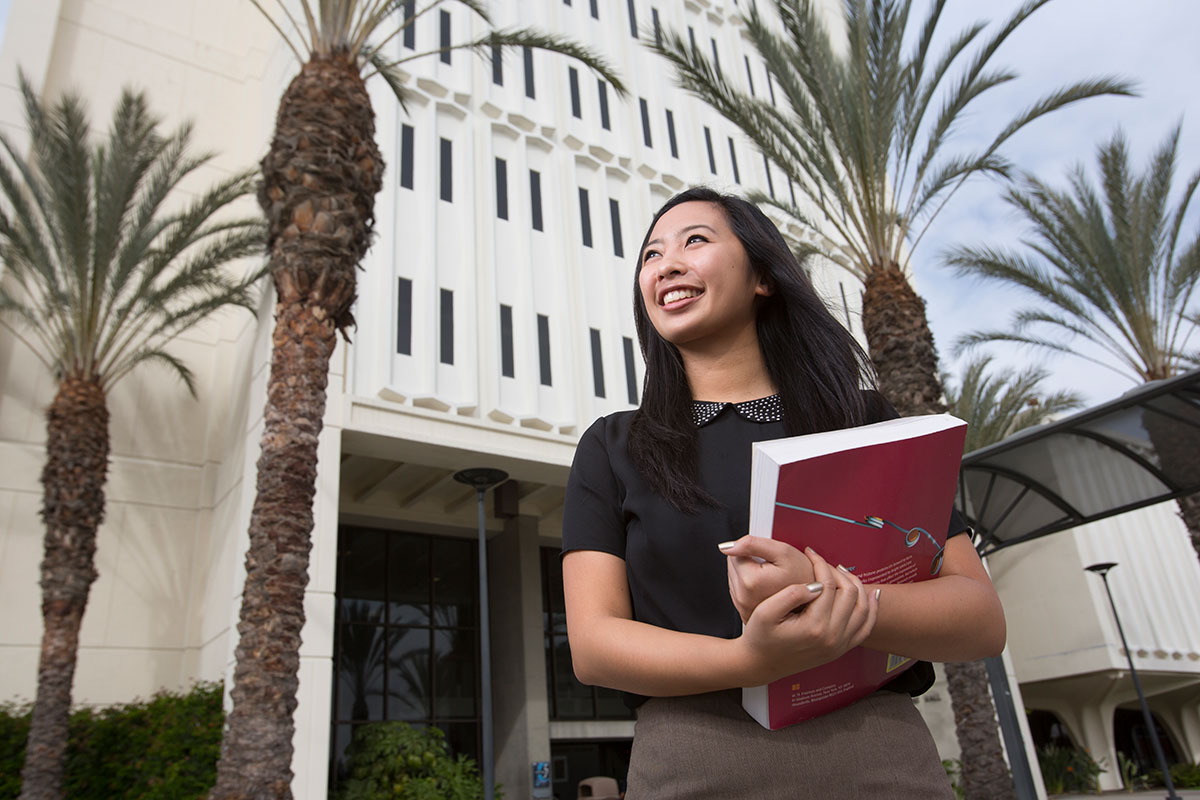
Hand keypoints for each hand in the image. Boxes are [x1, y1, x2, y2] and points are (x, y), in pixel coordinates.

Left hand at [720, 536, 814, 622]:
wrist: (814, 603)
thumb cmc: (804, 578)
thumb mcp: (783, 552)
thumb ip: (753, 543)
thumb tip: (727, 546)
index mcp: (749, 582)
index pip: (735, 553)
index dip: (754, 551)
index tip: (769, 558)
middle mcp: (743, 598)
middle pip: (733, 565)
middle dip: (750, 561)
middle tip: (772, 568)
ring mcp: (743, 607)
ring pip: (736, 576)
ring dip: (750, 572)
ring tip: (771, 577)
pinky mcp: (745, 612)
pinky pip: (740, 590)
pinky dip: (751, 585)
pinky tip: (767, 586)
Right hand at [737, 547, 877, 684]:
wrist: (761, 664)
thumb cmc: (760, 637)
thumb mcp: (765, 613)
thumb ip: (790, 594)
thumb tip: (816, 583)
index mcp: (815, 627)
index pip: (829, 585)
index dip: (820, 564)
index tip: (810, 553)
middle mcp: (833, 638)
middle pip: (850, 593)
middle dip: (837, 572)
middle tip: (822, 563)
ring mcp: (840, 645)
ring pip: (863, 608)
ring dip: (856, 586)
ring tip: (840, 572)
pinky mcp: (841, 649)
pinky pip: (866, 627)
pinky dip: (872, 609)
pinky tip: (872, 595)